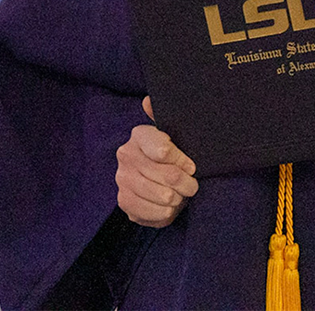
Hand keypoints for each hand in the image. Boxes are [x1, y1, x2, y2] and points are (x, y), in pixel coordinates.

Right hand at [116, 97, 197, 227]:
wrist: (155, 179)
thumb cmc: (169, 155)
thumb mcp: (172, 132)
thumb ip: (163, 116)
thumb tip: (147, 101)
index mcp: (139, 135)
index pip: (164, 151)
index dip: (183, 161)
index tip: (191, 166)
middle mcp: (126, 155)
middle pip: (168, 176)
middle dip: (186, 183)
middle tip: (191, 184)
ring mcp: (123, 179)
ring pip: (164, 196)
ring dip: (178, 198)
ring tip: (181, 194)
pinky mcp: (124, 202)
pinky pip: (154, 213)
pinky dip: (167, 213)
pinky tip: (169, 206)